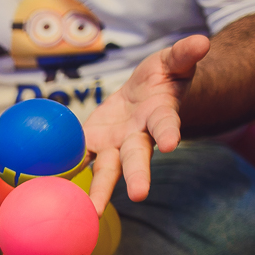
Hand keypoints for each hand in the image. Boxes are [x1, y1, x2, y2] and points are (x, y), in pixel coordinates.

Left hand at [84, 35, 210, 213]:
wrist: (145, 95)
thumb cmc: (162, 79)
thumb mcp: (173, 62)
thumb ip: (183, 55)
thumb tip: (201, 42)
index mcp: (160, 117)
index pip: (166, 125)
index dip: (168, 133)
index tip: (171, 144)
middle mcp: (138, 138)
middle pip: (137, 159)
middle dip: (137, 176)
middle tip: (138, 196)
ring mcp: (115, 145)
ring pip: (107, 170)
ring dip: (100, 190)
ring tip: (92, 211)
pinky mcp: (93, 144)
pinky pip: (78, 159)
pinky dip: (67, 170)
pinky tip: (52, 186)